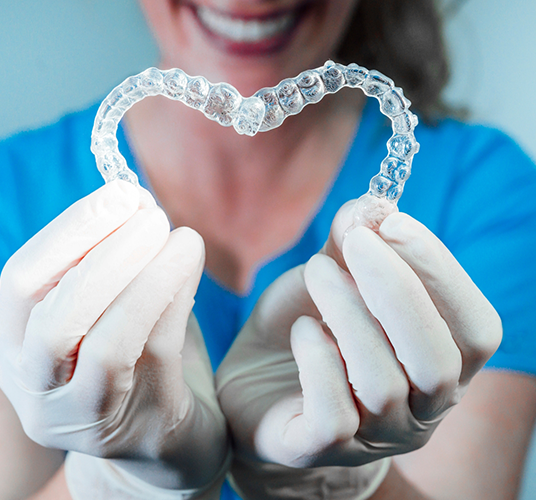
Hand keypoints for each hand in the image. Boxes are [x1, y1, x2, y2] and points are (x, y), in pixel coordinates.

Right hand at [0, 181, 227, 494]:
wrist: (166, 439)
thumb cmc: (138, 360)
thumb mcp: (112, 309)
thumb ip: (116, 261)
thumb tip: (136, 198)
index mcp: (19, 350)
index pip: (21, 284)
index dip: (69, 233)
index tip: (120, 194)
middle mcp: (38, 390)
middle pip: (53, 319)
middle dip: (105, 254)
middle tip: (151, 213)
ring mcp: (84, 417)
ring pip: (105, 344)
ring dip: (146, 277)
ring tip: (182, 236)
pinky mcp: (138, 427)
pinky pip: (155, 355)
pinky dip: (174, 299)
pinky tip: (191, 264)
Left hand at [216, 200, 501, 497]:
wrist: (252, 383)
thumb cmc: (305, 327)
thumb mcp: (330, 278)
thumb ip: (352, 244)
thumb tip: (370, 205)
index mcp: (439, 364)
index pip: (475, 327)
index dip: (441, 271)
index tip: (393, 222)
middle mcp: (419, 410)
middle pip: (438, 360)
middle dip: (398, 289)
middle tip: (354, 241)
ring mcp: (374, 438)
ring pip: (383, 384)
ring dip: (348, 314)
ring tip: (317, 272)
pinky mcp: (321, 450)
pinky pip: (335, 416)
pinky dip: (319, 361)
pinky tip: (303, 331)